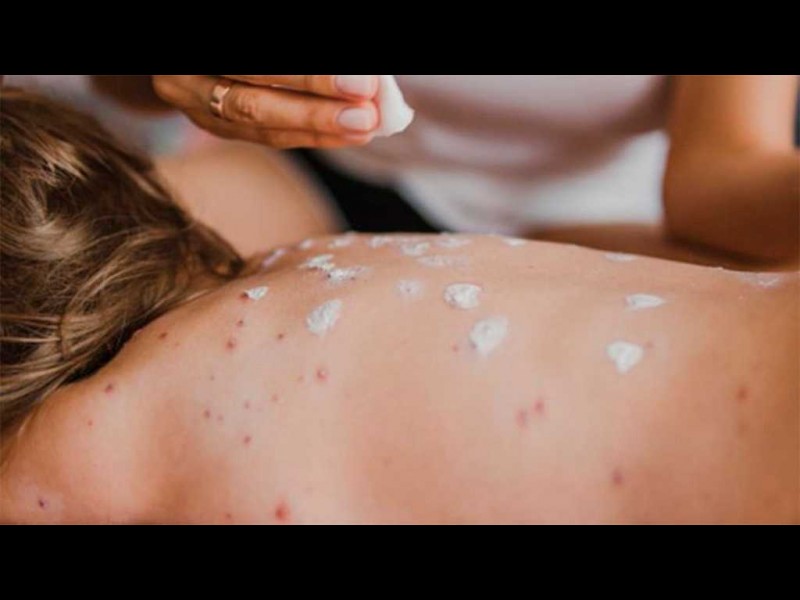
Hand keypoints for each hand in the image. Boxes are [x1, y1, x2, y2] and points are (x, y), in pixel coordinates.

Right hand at [153, 75, 379, 148]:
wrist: (191, 63)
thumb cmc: (247, 57)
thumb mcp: (260, 45)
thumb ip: (298, 53)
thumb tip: (361, 78)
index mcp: (195, 53)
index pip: (256, 67)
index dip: (310, 76)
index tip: (363, 82)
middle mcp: (187, 75)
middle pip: (253, 93)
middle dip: (314, 101)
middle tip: (367, 107)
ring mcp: (194, 100)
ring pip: (258, 121)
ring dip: (317, 126)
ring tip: (365, 126)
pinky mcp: (213, 124)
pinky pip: (264, 135)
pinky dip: (310, 135)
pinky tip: (346, 134)